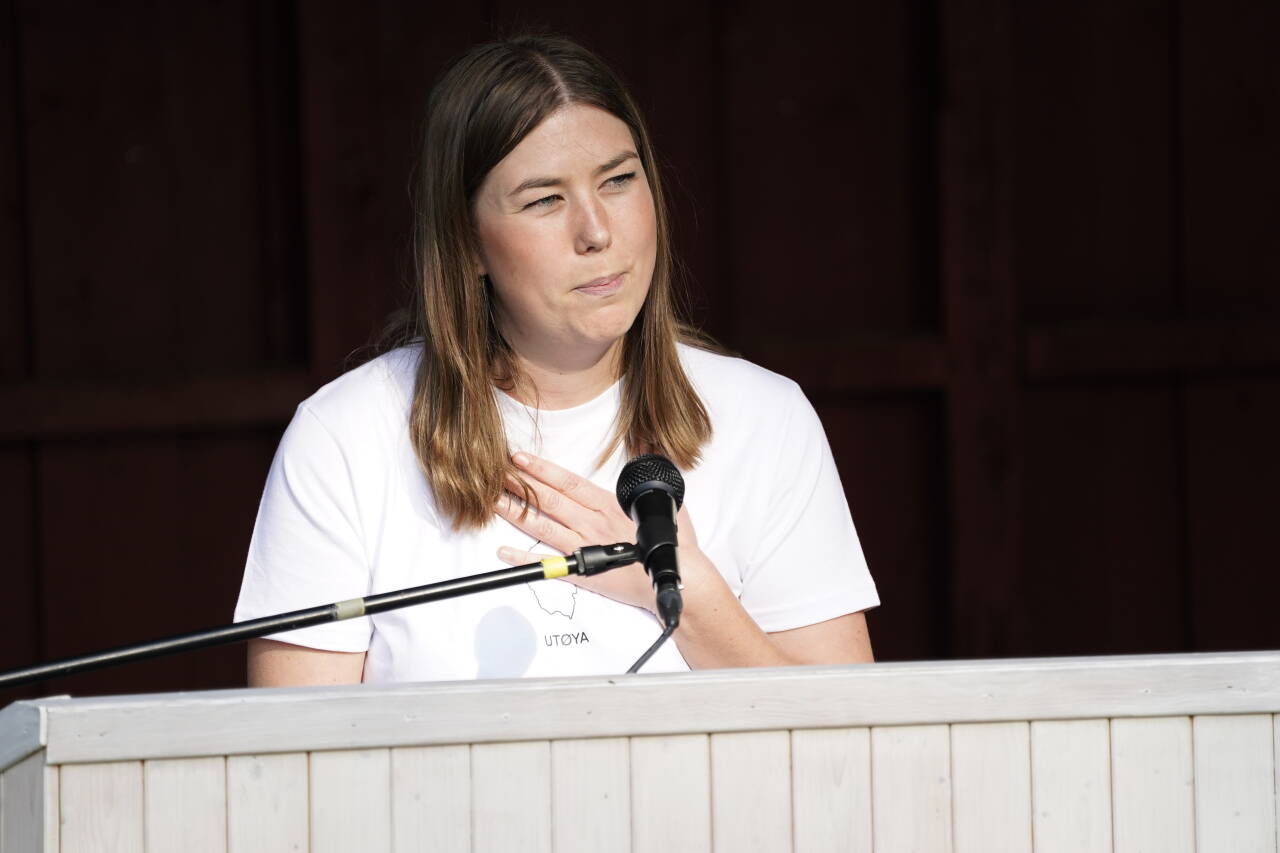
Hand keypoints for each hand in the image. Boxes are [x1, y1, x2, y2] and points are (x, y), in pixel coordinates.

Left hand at [493, 451, 715, 613]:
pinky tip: (503, 552)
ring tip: (492, 501)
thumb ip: (653, 472)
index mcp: (609, 505)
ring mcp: (586, 549)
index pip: (568, 482)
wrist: (677, 580)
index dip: (542, 469)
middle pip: (549, 501)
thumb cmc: (674, 543)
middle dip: (520, 484)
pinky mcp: (584, 574)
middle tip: (493, 472)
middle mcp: (593, 524)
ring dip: (516, 514)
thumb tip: (652, 445)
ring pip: (543, 527)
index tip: (520, 457)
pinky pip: (549, 566)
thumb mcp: (667, 500)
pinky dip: (525, 559)